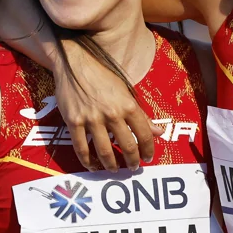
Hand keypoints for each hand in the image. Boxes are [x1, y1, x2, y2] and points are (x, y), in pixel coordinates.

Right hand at [53, 43, 162, 171]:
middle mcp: (112, 114)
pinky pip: (81, 147)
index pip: (144, 134)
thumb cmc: (103, 75)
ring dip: (111, 164)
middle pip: (127, 146)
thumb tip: (158, 132)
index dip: (148, 149)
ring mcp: (92, 119)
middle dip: (132, 161)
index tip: (148, 158)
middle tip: (133, 168)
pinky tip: (93, 166)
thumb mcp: (127, 91)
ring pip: (105, 150)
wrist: (75, 62)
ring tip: (114, 169)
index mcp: (128, 105)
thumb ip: (142, 114)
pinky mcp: (74, 122)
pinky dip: (87, 160)